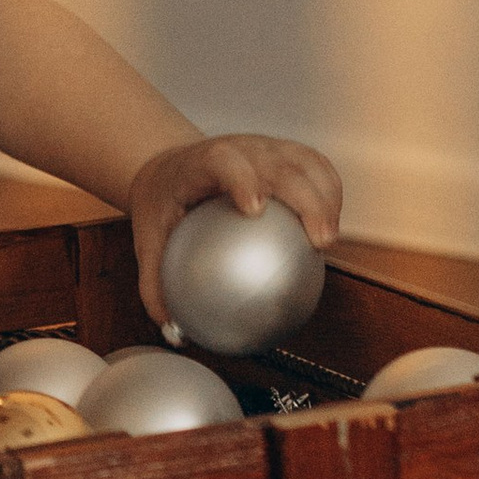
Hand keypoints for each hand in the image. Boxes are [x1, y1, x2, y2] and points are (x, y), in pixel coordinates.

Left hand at [127, 134, 342, 333]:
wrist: (173, 168)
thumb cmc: (163, 206)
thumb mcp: (148, 241)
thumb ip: (155, 285)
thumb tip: (174, 331)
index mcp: (202, 162)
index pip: (225, 161)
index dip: (243, 179)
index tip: (254, 210)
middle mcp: (239, 147)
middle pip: (280, 163)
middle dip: (305, 197)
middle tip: (319, 241)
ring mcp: (267, 147)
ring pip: (307, 163)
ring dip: (326, 197)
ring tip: (330, 242)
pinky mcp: (286, 153)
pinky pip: (317, 170)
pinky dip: (330, 195)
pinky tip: (330, 232)